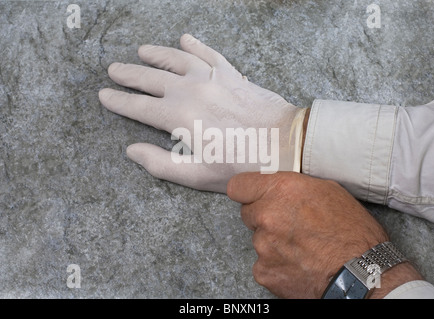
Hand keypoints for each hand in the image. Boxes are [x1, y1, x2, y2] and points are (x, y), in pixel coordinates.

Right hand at [99, 34, 301, 192]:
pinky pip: (208, 53)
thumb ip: (160, 163)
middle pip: (151, 78)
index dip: (119, 102)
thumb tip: (132, 150)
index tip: (104, 95)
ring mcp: (212, 77)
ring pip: (176, 59)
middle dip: (129, 74)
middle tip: (113, 70)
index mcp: (179, 116)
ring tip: (141, 51)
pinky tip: (185, 39)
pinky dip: (195, 45)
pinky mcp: (231, 73)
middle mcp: (191, 90)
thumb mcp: (198, 174)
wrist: (285, 143)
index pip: (139, 107)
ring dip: (156, 54)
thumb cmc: (242, 163)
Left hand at [227, 172, 421, 298]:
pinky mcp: (264, 272)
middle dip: (264, 217)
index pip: (238, 186)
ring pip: (258, 240)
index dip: (246, 191)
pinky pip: (263, 264)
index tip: (252, 196)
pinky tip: (299, 264)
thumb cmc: (353, 231)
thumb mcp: (328, 191)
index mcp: (281, 190)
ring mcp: (263, 246)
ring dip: (273, 243)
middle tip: (289, 225)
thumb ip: (294, 187)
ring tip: (302, 248)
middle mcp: (266, 215)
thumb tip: (279, 189)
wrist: (362, 274)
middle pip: (248, 214)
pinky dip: (277, 265)